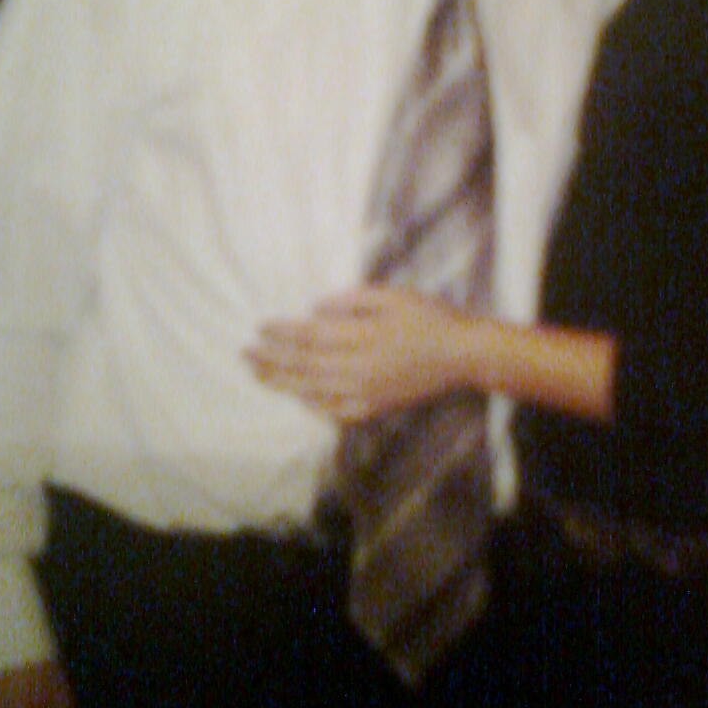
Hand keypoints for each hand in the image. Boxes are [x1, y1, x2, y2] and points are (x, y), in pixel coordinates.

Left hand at [248, 286, 473, 421]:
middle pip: (304, 365)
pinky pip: (336, 412)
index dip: (281, 332)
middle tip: (245, 353)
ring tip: (257, 375)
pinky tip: (298, 398)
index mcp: (363, 337)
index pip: (310, 336)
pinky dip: (313, 406)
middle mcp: (359, 368)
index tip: (260, 326)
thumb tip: (315, 309)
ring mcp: (366, 392)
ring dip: (282, 383)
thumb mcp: (393, 295)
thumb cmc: (429, 317)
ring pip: (314, 390)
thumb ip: (352, 300)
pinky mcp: (375, 407)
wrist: (462, 354)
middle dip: (271, 359)